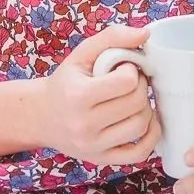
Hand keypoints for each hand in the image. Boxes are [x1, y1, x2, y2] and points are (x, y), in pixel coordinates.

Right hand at [36, 24, 162, 166]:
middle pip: (137, 103)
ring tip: (134, 100)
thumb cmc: (66, 82)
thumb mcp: (82, 54)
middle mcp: (84, 125)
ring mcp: (93, 146)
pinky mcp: (102, 159)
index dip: (132, 70)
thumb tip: (145, 34)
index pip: (127, 81)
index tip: (123, 69)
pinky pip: (140, 154)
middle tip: (132, 83)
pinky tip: (144, 121)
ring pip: (141, 126)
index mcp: (78, 96)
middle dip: (141, 87)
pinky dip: (151, 136)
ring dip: (146, 109)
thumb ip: (112, 37)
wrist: (42, 116)